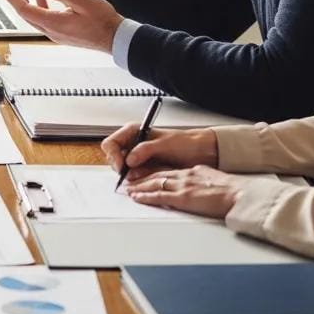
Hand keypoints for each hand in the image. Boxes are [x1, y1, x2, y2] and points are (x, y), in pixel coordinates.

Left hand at [0, 0, 121, 52]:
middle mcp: (52, 31)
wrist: (115, 38)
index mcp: (53, 23)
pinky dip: (40, 9)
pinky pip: (45, 21)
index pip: (25, 10)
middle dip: (17, 0)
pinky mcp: (63, 34)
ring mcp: (57, 34)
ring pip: (35, 18)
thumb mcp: (82, 1)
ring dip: (28, 4)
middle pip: (27, 15)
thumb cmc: (102, 20)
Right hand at [102, 124, 218, 180]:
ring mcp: (139, 158)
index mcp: (134, 132)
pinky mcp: (146, 169)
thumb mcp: (165, 144)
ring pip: (124, 170)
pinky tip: (148, 179)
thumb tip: (129, 160)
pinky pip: (136, 178)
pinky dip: (140, 181)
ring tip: (144, 176)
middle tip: (131, 175)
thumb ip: (144, 150)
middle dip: (121, 168)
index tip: (122, 167)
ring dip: (131, 175)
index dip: (114, 156)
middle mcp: (134, 144)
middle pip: (114, 158)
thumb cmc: (186, 143)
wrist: (203, 153)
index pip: (111, 143)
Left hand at [125, 165, 249, 219]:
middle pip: (158, 175)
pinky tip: (137, 197)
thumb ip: (205, 181)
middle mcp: (185, 176)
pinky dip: (146, 196)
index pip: (169, 171)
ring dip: (140, 187)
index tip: (145, 175)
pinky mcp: (183, 198)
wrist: (240, 195)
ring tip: (129, 189)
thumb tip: (201, 188)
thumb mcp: (216, 180)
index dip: (155, 173)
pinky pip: (159, 196)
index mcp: (194, 171)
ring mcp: (183, 186)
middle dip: (142, 178)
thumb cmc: (234, 191)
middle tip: (130, 180)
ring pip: (155, 183)